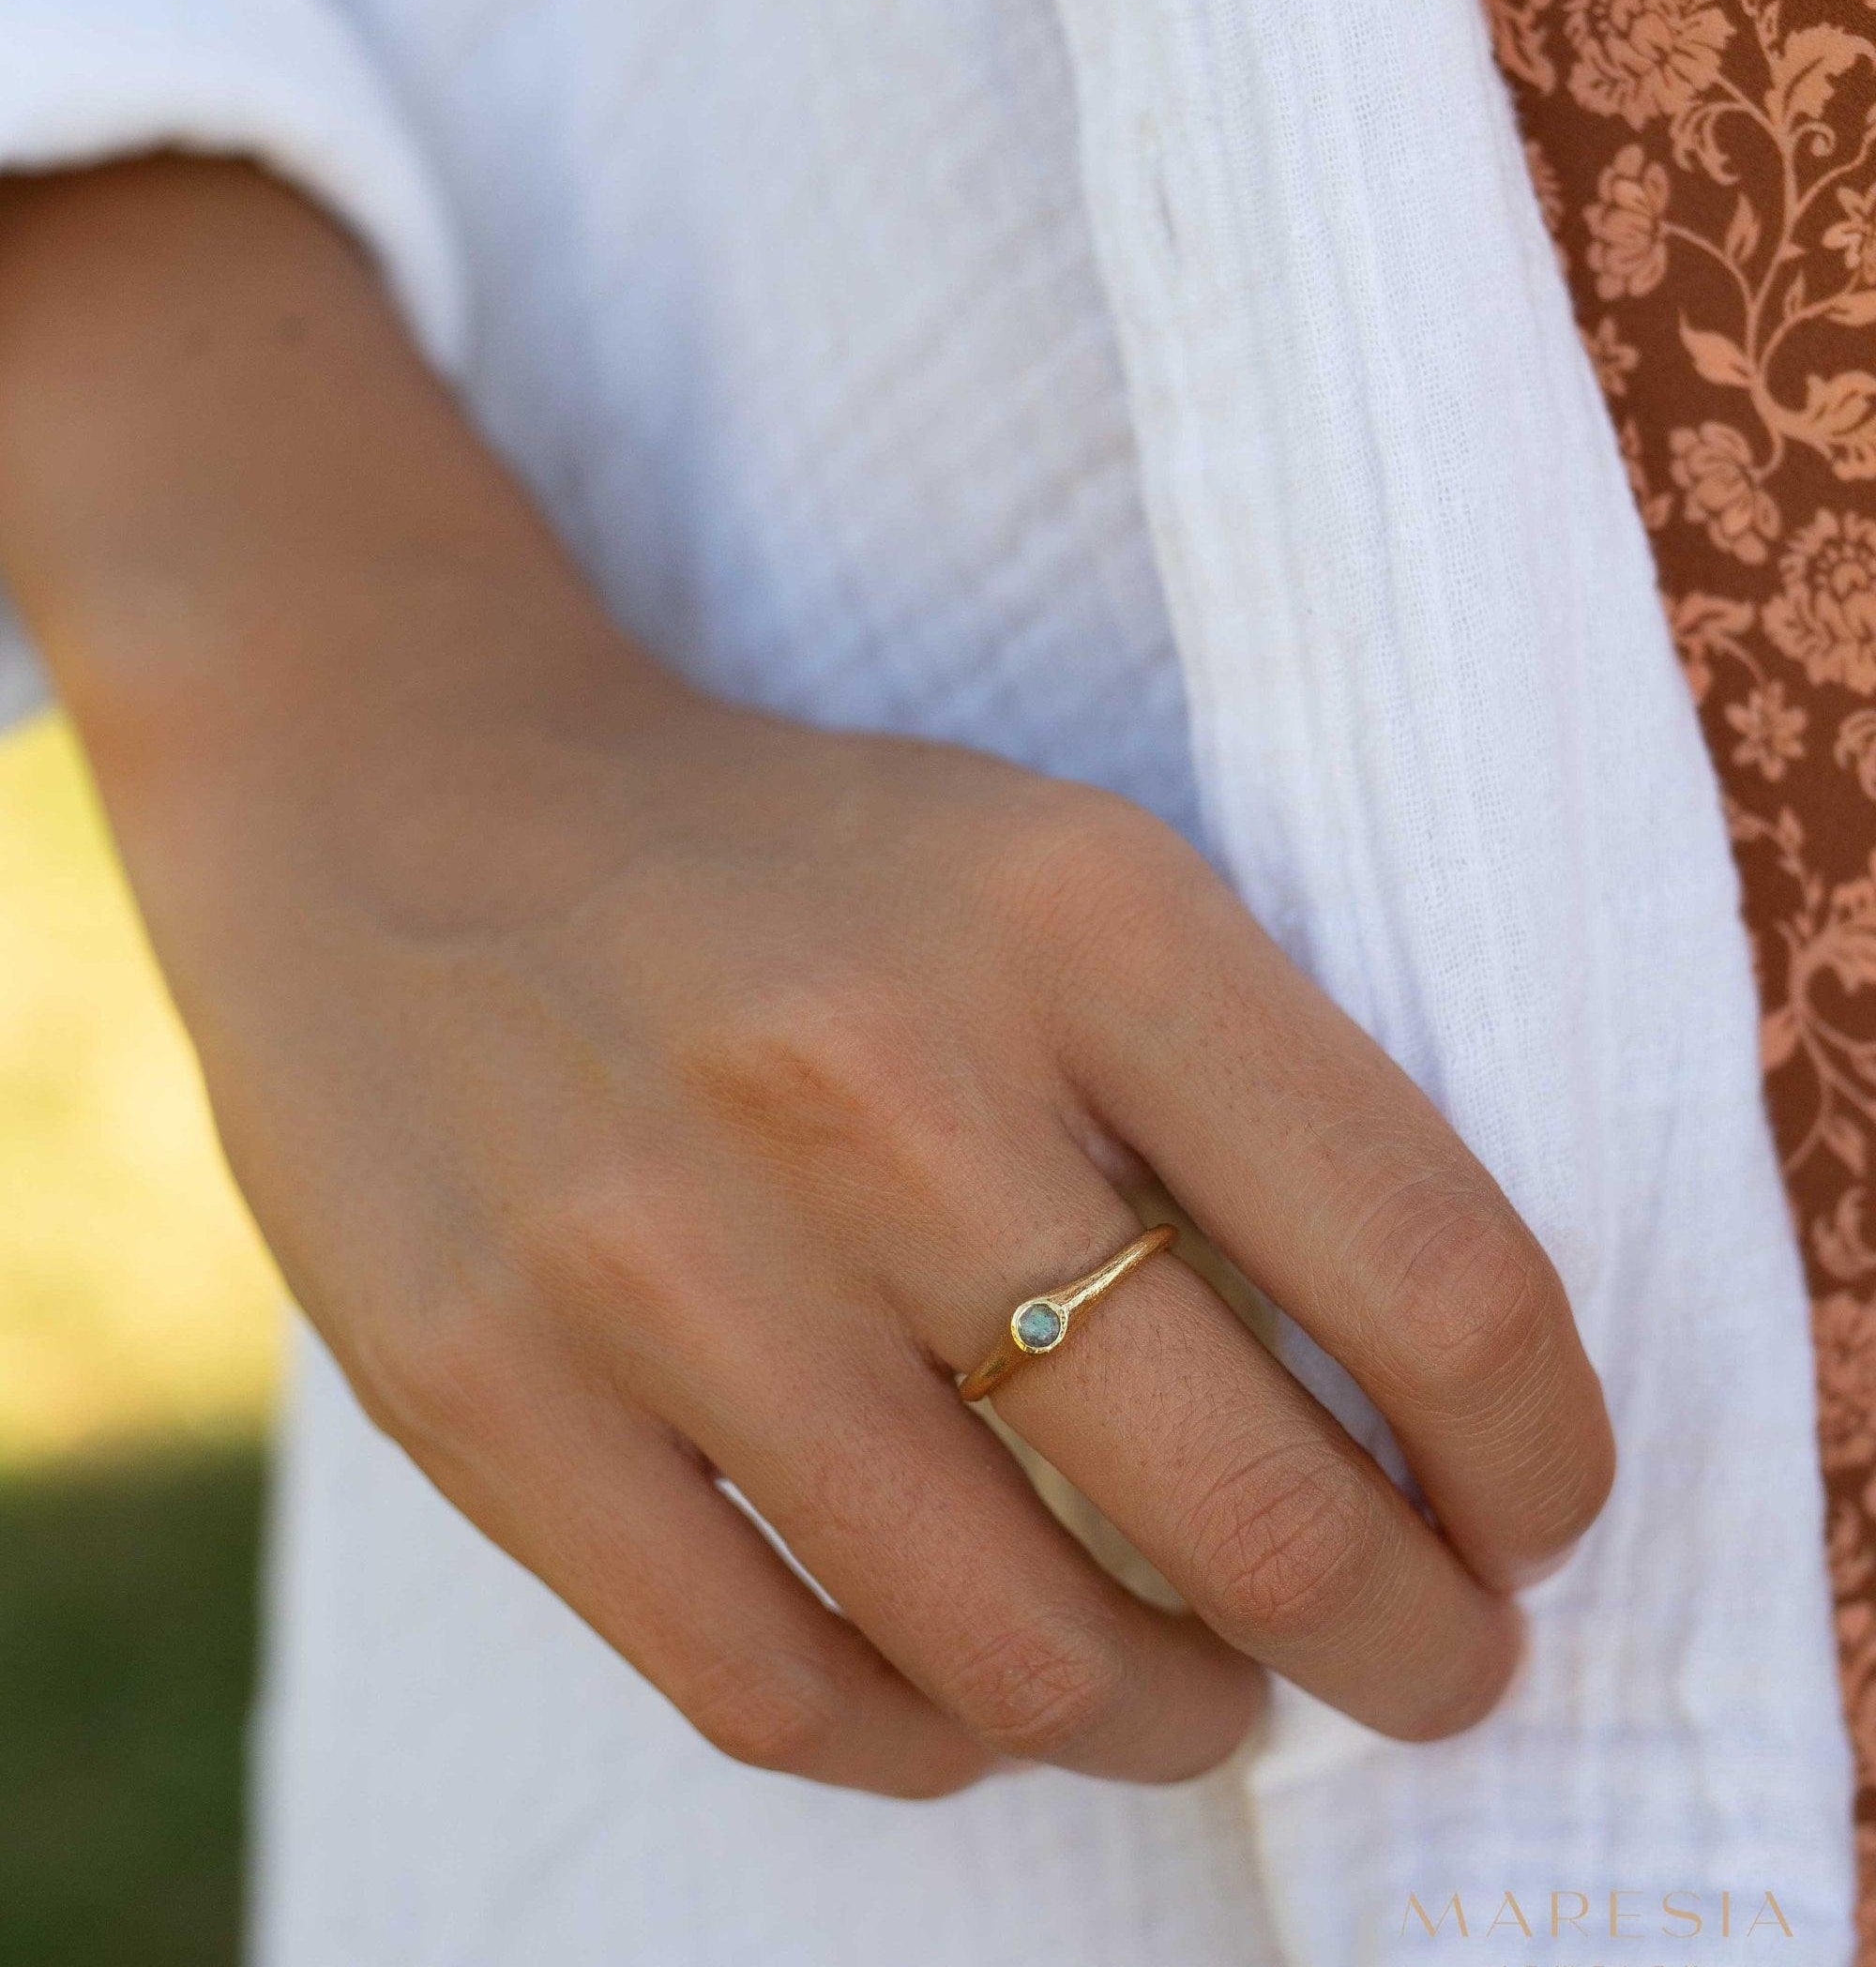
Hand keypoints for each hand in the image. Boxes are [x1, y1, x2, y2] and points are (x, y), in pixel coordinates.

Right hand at [0, 158, 1613, 1801]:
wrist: (407, 793)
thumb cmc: (792, 865)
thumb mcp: (1053, 873)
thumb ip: (1245, 1098)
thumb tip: (1427, 1419)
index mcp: (1072, 911)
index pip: (1427, 1265)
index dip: (1536, 1452)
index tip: (1530, 1510)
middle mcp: (872, 1080)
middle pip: (1249, 1508)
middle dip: (1409, 1644)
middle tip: (1435, 1660)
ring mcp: (656, 1254)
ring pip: (1017, 1648)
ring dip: (1175, 1715)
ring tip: (1210, 1692)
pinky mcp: (481, 1389)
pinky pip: (775, 1688)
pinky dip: (934, 1741)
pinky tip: (986, 1696)